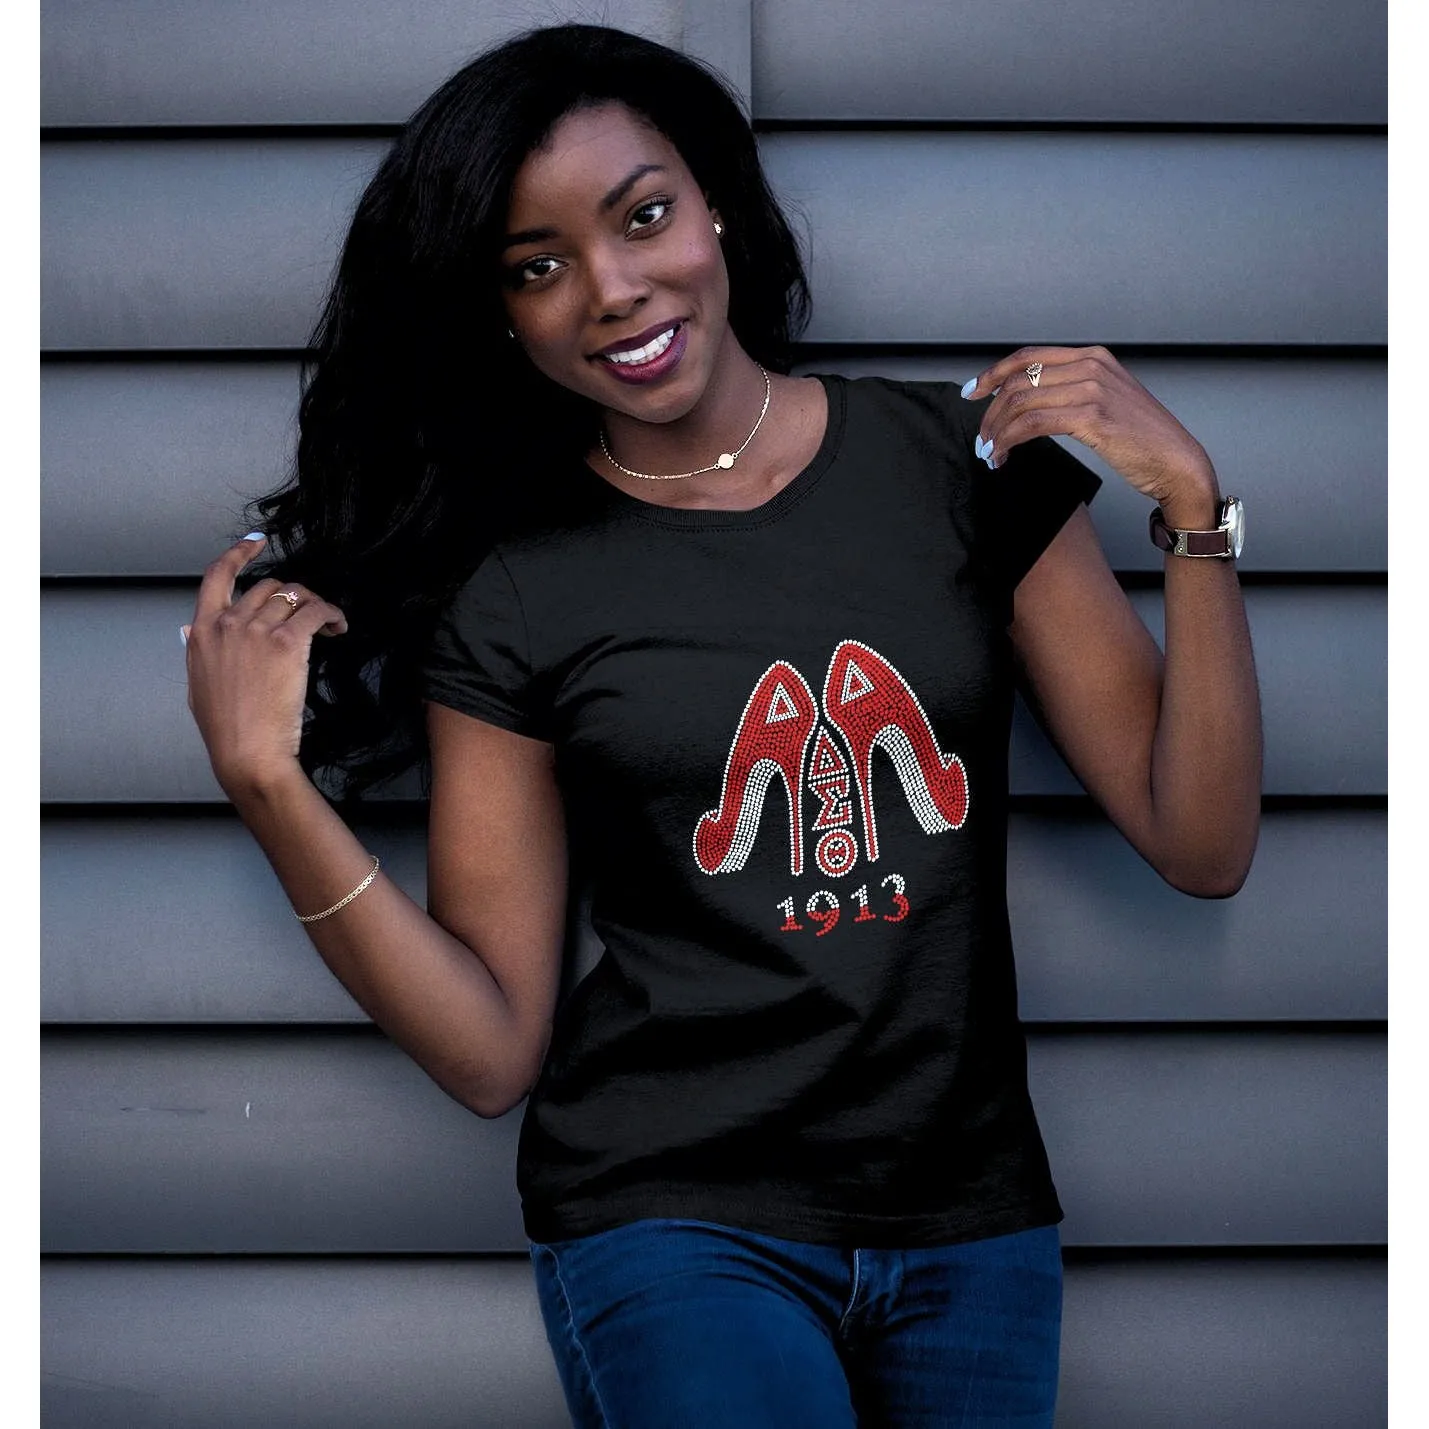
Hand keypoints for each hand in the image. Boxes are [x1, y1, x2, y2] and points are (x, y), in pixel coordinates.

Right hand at [182, 533, 347, 796]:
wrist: (246, 751)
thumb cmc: (226, 728)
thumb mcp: (198, 685)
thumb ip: (198, 653)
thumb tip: (192, 635)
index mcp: (201, 632)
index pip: (217, 577)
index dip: (238, 554)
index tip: (255, 543)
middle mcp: (227, 624)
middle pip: (267, 587)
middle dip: (291, 596)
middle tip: (307, 614)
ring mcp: (256, 631)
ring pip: (294, 596)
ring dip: (315, 605)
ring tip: (328, 623)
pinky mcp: (286, 642)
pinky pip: (316, 612)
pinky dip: (332, 614)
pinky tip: (339, 626)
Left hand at [963, 345, 1219, 522]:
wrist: (1177, 462)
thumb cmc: (1143, 439)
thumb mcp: (1108, 401)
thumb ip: (1074, 391)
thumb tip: (1029, 401)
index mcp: (1093, 357)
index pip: (1029, 356)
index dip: (994, 373)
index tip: (973, 392)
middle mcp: (1091, 366)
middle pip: (1019, 380)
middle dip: (991, 413)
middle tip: (982, 439)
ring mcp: (1092, 389)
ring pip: (1021, 403)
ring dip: (997, 431)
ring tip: (989, 453)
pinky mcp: (1091, 416)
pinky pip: (1032, 424)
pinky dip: (1010, 441)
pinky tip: (1004, 457)